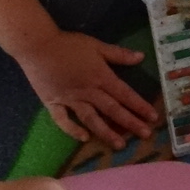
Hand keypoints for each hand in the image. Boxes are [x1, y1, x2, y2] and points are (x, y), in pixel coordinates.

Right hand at [19, 31, 157, 147]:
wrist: (37, 45)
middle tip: (145, 135)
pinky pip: (63, 120)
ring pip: (92, 119)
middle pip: (113, 110)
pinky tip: (84, 138)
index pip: (125, 94)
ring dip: (106, 132)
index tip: (153, 118)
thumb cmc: (68, 44)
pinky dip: (73, 130)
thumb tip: (141, 57)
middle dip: (130, 123)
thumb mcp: (96, 45)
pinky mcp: (53, 103)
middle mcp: (88, 91)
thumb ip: (118, 54)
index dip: (139, 106)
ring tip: (120, 145)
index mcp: (101, 77)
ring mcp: (70, 99)